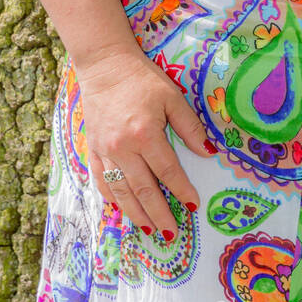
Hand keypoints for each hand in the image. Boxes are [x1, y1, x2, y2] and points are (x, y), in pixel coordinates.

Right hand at [75, 46, 215, 237]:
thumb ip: (190, 127)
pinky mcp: (93, 150)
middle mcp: (124, 148)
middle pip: (144, 189)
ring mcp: (106, 151)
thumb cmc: (143, 80)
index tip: (193, 206)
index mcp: (146, 134)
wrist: (105, 67)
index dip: (182, 191)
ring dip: (136, 214)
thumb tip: (208, 153)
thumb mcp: (172, 98)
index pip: (168, 171)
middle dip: (159, 214)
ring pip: (122, 191)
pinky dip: (112, 198)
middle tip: (171, 233)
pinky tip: (121, 210)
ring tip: (149, 230)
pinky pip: (102, 181)